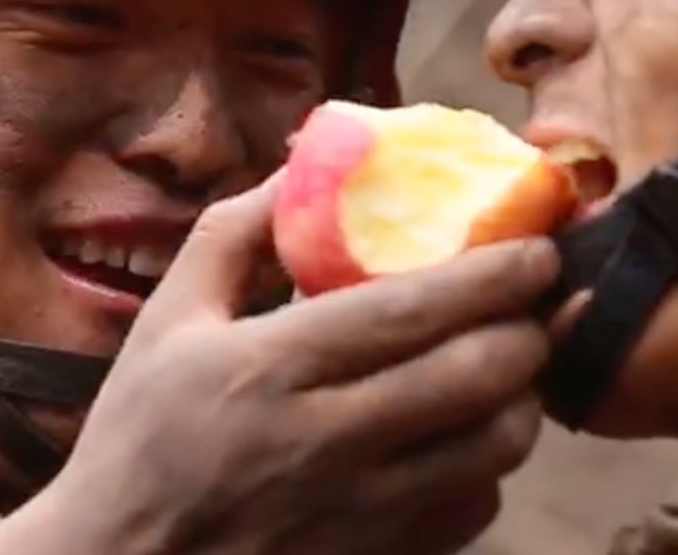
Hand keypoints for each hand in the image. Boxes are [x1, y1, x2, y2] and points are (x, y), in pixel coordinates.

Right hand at [0, 178, 557, 554]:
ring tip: (511, 360)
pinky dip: (489, 463)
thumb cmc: (141, 433)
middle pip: (473, 377)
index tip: (535, 246)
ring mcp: (359, 513)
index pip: (411, 312)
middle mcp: (324, 442)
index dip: (492, 275)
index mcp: (269, 368)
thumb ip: (235, 234)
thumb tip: (305, 163)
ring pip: (492, 448)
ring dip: (520, 395)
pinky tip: (466, 433)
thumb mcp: (168, 319)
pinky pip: (474, 508)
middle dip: (529, 328)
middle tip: (537, 297)